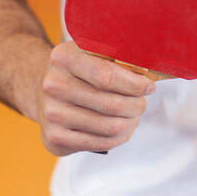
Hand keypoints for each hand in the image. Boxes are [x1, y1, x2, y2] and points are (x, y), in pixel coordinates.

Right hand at [36, 41, 155, 155]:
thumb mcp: (94, 52)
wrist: (46, 91)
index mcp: (63, 58)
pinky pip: (101, 143)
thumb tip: (150, 75)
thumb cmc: (80, 71)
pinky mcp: (55, 138)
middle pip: (112, 104)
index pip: (106, 75)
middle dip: (137, 105)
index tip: (148, 86)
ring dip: (131, 122)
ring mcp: (51, 113)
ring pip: (110, 127)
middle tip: (142, 102)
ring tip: (133, 115)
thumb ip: (119, 57)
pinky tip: (122, 127)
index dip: (134, 84)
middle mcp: (52, 85)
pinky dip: (120, 137)